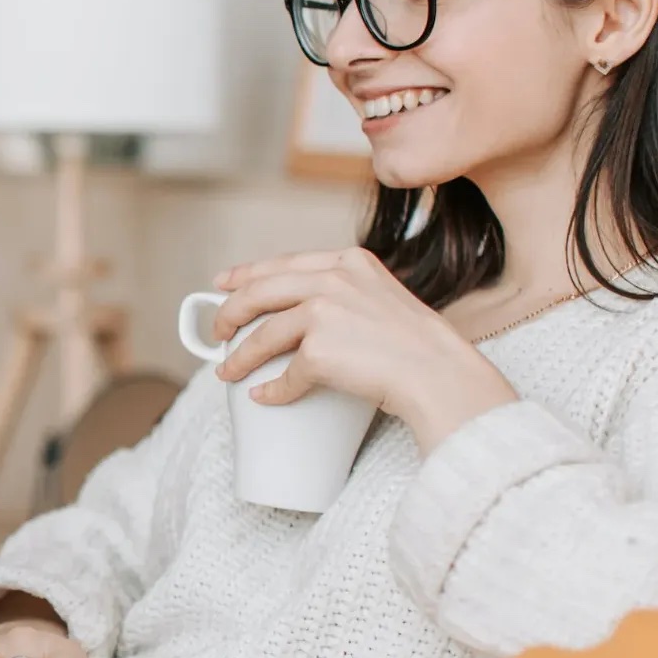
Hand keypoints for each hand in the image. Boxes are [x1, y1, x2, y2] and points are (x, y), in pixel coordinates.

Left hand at [211, 246, 516, 451]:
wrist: (441, 374)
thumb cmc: (419, 347)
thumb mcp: (383, 297)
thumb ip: (348, 294)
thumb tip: (303, 316)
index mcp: (349, 261)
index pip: (284, 262)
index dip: (246, 273)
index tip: (223, 283)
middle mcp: (334, 279)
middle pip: (260, 291)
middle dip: (229, 312)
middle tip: (217, 332)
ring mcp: (324, 311)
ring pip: (264, 334)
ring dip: (239, 356)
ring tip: (227, 371)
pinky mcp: (320, 349)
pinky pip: (285, 375)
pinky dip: (271, 390)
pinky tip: (264, 396)